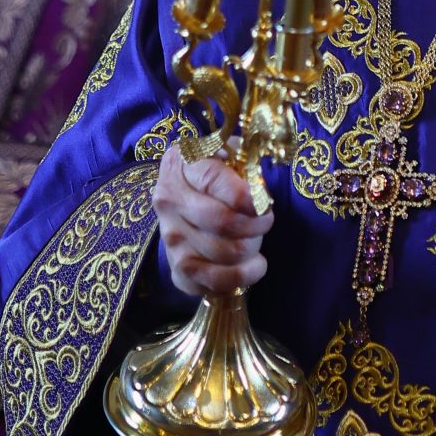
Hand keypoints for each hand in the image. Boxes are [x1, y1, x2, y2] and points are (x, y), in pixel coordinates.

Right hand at [153, 144, 272, 299]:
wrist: (182, 195)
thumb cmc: (214, 171)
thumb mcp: (227, 151)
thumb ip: (245, 159)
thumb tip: (262, 185)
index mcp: (181, 166)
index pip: (216, 182)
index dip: (249, 196)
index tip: (266, 203)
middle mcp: (169, 202)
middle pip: (223, 223)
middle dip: (256, 225)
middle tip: (266, 222)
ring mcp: (171, 238)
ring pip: (221, 256)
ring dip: (251, 253)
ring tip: (257, 244)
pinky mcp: (176, 268)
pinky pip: (211, 283)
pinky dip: (238, 279)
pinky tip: (248, 267)